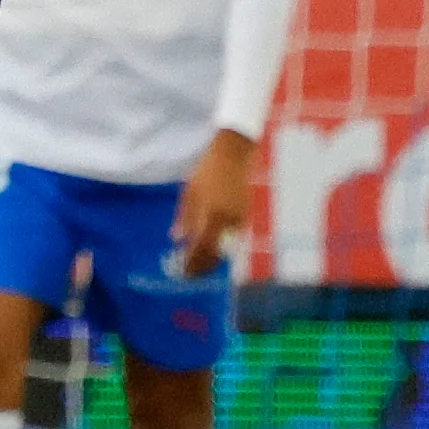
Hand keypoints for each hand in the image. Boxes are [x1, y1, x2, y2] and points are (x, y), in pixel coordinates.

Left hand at [172, 130, 254, 276]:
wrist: (235, 154)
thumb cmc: (208, 171)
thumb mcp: (190, 191)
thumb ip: (185, 217)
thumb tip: (177, 239)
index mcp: (213, 214)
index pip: (203, 247)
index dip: (194, 262)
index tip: (184, 272)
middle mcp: (231, 221)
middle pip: (218, 252)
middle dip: (204, 265)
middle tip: (192, 273)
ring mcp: (244, 220)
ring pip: (229, 247)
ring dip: (214, 257)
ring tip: (200, 264)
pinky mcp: (252, 216)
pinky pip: (237, 238)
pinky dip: (225, 246)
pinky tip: (215, 248)